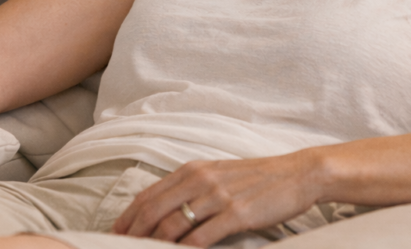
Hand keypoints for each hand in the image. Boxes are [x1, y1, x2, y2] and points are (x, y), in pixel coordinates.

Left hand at [112, 153, 322, 247]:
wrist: (295, 174)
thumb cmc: (256, 178)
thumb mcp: (218, 175)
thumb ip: (192, 188)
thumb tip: (165, 211)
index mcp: (193, 170)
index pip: (149, 194)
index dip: (128, 216)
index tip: (114, 234)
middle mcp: (200, 179)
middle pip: (154, 209)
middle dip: (133, 232)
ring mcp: (218, 196)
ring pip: (173, 223)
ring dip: (155, 244)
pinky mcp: (236, 213)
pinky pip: (202, 237)